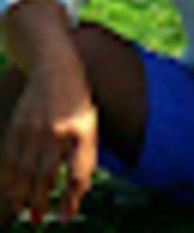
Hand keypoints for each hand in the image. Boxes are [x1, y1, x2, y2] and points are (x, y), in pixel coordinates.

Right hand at [3, 67, 96, 223]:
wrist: (55, 67)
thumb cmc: (77, 100)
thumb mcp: (90, 123)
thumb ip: (85, 154)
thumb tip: (78, 190)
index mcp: (82, 130)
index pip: (77, 173)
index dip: (71, 198)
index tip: (66, 217)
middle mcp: (58, 131)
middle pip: (46, 176)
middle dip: (41, 202)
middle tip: (39, 218)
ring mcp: (36, 128)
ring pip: (25, 172)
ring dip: (22, 195)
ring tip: (24, 210)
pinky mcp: (18, 125)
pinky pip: (11, 158)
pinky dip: (10, 178)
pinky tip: (12, 189)